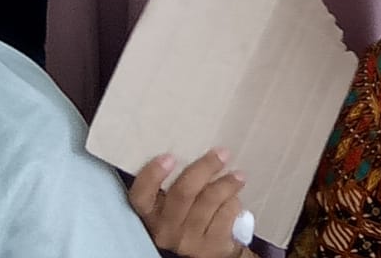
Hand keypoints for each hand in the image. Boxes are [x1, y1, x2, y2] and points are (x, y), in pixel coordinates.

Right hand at [128, 149, 246, 257]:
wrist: (210, 248)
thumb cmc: (193, 210)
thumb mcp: (180, 197)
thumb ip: (181, 176)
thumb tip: (196, 134)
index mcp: (152, 212)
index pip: (141, 196)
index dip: (151, 177)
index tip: (169, 156)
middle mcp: (165, 229)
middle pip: (182, 193)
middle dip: (205, 168)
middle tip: (222, 153)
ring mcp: (187, 241)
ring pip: (209, 201)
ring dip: (227, 184)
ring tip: (239, 176)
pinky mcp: (209, 247)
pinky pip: (225, 215)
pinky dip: (233, 202)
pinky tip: (235, 198)